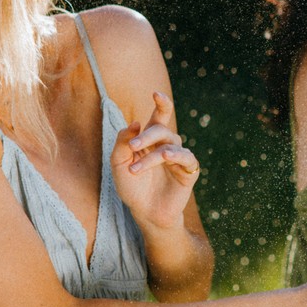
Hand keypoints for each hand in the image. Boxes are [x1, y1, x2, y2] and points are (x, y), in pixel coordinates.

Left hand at [111, 91, 199, 228]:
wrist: (144, 213)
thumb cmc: (132, 188)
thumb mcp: (119, 164)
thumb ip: (123, 142)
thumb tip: (136, 122)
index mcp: (151, 139)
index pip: (159, 116)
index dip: (161, 103)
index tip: (155, 93)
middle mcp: (166, 145)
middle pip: (162, 129)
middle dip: (147, 135)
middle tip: (134, 146)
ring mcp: (178, 158)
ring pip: (169, 146)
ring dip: (152, 156)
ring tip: (136, 169)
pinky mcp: (188, 172)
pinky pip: (186, 158)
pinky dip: (176, 155)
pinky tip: (165, 156)